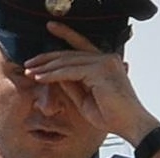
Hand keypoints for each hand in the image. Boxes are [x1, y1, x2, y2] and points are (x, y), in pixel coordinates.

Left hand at [24, 22, 159, 144]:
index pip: (81, 44)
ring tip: (30, 72)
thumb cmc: (112, 116)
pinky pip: (70, 71)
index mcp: (105, 62)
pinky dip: (53, 75)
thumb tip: (55, 76)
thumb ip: (72, 85)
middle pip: (70, 53)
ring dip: (46, 68)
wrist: (130, 125)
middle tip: (29, 63)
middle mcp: (106, 59)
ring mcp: (104, 63)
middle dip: (47, 58)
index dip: (65, 34)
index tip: (50, 29)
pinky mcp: (100, 71)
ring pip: (68, 61)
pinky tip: (40, 78)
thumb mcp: (85, 98)